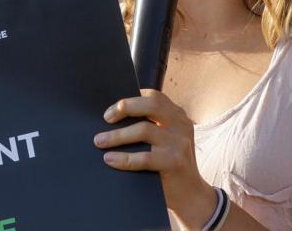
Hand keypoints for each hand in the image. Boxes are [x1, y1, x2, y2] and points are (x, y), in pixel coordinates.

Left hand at [96, 90, 215, 227]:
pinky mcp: (175, 162)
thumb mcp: (167, 140)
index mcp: (178, 116)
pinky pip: (144, 157)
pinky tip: (110, 159)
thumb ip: (151, 126)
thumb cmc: (170, 165)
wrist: (191, 196)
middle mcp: (181, 125)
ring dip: (117, 136)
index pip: (154, 96)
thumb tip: (113, 117)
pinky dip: (123, 158)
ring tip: (100, 141)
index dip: (132, 98)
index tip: (113, 108)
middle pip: (151, 105)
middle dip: (125, 107)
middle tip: (106, 118)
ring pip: (144, 130)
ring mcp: (179, 143)